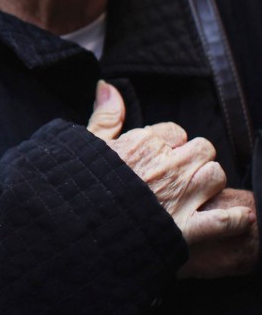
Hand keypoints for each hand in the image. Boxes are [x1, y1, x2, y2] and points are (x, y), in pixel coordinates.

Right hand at [86, 81, 254, 271]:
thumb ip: (105, 115)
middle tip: (176, 173)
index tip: (156, 156)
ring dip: (209, 183)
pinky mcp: (187, 228)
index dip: (167, 144)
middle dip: (192, 160)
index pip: (174, 132)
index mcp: (144, 143)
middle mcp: (167, 165)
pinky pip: (227, 220)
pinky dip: (236, 220)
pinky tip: (237, 217)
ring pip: (216, 176)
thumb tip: (107, 86)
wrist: (77, 222)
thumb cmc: (80, 183)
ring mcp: (180, 196)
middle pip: (202, 149)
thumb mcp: (88, 144)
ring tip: (195, 192)